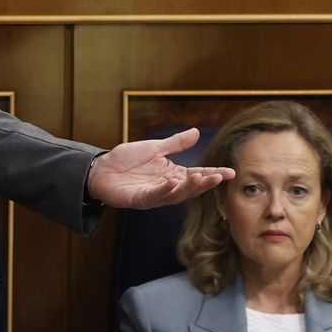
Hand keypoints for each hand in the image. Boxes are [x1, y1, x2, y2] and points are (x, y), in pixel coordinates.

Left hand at [86, 128, 233, 208]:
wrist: (101, 168)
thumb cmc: (126, 160)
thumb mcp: (155, 147)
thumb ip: (176, 143)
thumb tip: (196, 132)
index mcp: (172, 174)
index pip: (197, 175)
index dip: (213, 174)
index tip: (230, 172)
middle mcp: (166, 187)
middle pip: (190, 188)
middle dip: (206, 183)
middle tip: (220, 177)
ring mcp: (154, 195)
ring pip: (176, 194)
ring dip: (189, 187)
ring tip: (202, 178)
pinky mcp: (140, 199)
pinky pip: (155, 196)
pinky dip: (165, 190)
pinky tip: (173, 182)